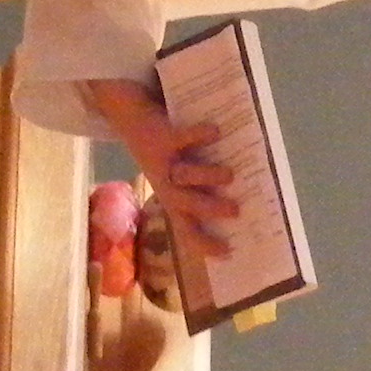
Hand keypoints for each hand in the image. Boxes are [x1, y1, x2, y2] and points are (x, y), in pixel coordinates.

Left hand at [81, 77, 235, 258]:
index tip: (228, 252)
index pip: (186, 229)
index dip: (203, 243)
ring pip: (182, 175)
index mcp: (171, 198)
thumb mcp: (178, 176)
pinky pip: (181, 137)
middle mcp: (166, 183)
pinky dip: (198, 135)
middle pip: (184, 204)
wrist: (127, 118)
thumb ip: (202, 187)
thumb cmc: (164, 152)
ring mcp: (162, 161)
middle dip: (209, 209)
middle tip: (236, 211)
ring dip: (205, 176)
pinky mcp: (161, 137)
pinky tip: (216, 132)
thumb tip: (242, 198)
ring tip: (230, 175)